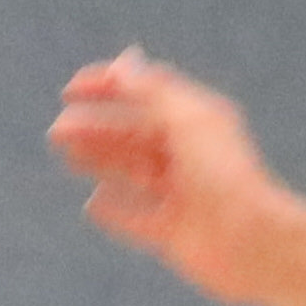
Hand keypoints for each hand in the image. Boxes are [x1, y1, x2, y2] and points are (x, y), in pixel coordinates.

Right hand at [48, 51, 301, 305]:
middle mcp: (189, 153)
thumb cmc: (221, 174)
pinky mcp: (172, 231)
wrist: (248, 241)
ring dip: (98, 158)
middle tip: (57, 131)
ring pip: (131, 169)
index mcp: (197, 120)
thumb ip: (152, 90)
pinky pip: (136, 217)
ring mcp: (180, 193)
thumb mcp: (186, 120)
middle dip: (95, 127)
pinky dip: (114, 209)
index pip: (148, 94)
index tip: (70, 90)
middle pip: (135, 133)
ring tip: (66, 153)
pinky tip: (92, 203)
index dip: (109, 87)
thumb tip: (122, 63)